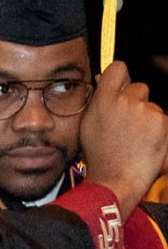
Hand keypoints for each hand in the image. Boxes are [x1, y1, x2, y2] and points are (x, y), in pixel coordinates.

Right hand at [78, 60, 167, 219]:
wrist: (116, 179)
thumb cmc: (100, 158)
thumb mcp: (88, 126)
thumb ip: (98, 102)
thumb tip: (104, 82)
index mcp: (103, 100)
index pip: (118, 69)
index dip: (121, 77)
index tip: (121, 86)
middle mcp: (125, 100)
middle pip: (138, 88)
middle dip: (136, 102)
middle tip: (127, 125)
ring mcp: (146, 110)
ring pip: (151, 106)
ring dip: (147, 118)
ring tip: (135, 140)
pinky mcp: (162, 121)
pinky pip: (162, 119)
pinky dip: (158, 130)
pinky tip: (145, 144)